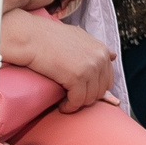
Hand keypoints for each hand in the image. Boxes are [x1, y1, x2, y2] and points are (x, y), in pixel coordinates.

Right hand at [0, 10, 117, 111]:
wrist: (31, 37)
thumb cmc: (50, 38)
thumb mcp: (79, 37)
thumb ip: (95, 48)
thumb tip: (113, 56)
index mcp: (102, 50)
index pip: (108, 79)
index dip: (94, 89)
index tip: (81, 92)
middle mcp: (100, 59)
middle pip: (100, 91)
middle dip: (86, 97)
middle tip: (71, 97)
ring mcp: (90, 68)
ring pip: (89, 98)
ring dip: (77, 103)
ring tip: (65, 102)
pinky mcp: (77, 77)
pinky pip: (77, 101)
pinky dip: (69, 107)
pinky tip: (62, 106)